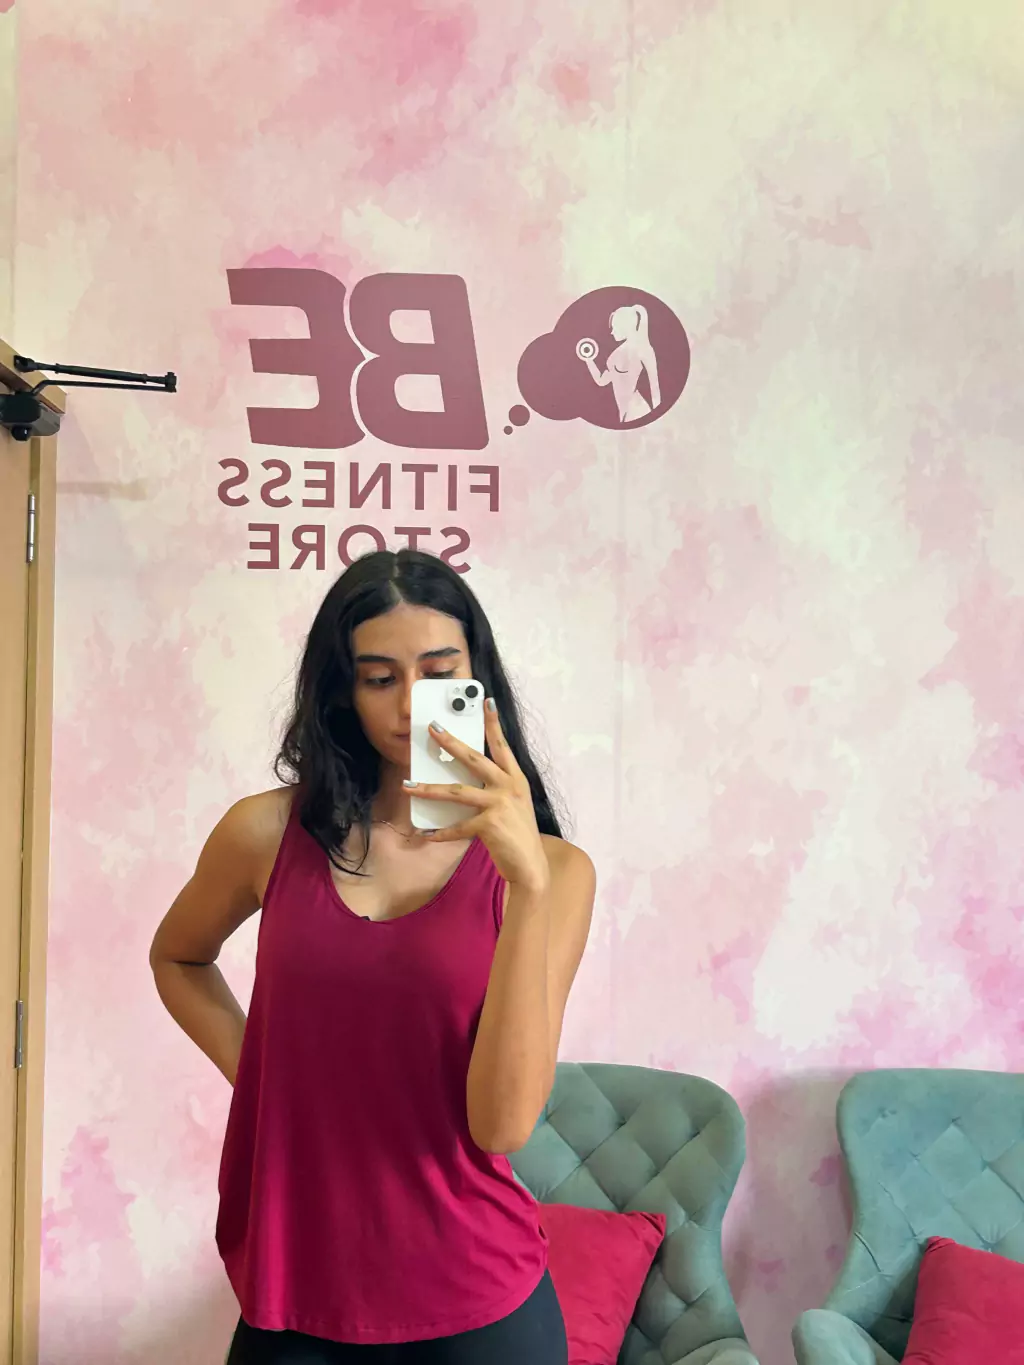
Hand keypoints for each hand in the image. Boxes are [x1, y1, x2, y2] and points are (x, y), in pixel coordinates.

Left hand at [404, 701, 549, 895]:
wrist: (531, 866)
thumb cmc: (518, 834)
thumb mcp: (513, 805)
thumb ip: (494, 790)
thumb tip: (461, 781)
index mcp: (516, 779)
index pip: (502, 746)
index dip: (493, 724)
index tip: (486, 701)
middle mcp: (509, 787)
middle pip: (474, 759)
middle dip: (451, 743)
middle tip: (433, 728)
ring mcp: (500, 805)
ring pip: (457, 792)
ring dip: (429, 789)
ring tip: (408, 786)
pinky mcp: (489, 825)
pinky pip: (457, 826)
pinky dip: (440, 832)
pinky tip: (425, 834)